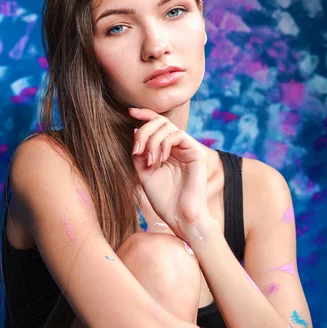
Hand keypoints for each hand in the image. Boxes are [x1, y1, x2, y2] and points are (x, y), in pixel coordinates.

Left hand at [128, 107, 209, 237]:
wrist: (179, 216)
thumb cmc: (163, 199)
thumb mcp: (144, 173)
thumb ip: (139, 153)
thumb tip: (136, 130)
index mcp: (165, 150)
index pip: (156, 125)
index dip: (144, 114)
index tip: (130, 111)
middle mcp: (177, 147)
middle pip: (159, 122)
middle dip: (144, 132)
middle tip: (137, 151)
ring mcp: (187, 148)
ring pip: (167, 126)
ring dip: (153, 141)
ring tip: (150, 161)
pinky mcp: (196, 152)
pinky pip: (178, 135)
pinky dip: (165, 143)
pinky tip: (161, 159)